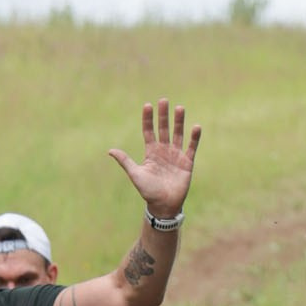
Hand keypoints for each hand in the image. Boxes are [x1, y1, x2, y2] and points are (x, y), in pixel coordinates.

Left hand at [108, 98, 201, 220]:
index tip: (147, 105)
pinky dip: (194, 137)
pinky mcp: (187, 162)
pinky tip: (195, 127)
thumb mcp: (136, 174)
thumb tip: (110, 150)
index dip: (148, 119)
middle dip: (163, 115)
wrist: (163, 205)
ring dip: (179, 122)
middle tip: (164, 100)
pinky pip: (191, 147)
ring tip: (179, 108)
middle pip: (164, 129)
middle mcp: (164, 151)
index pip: (149, 132)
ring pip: (178, 134)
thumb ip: (125, 161)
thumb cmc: (148, 191)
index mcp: (151, 152)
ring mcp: (176, 155)